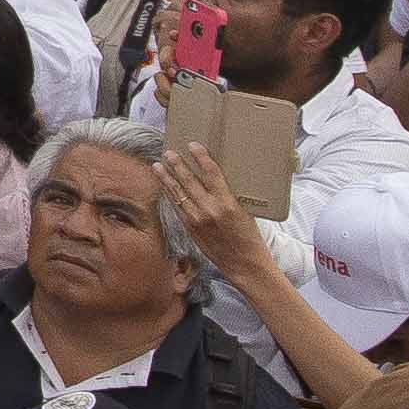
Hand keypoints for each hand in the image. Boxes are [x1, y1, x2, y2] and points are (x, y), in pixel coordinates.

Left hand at [159, 145, 283, 297]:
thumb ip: (229, 194)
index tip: (193, 145)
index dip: (201, 157)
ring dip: (167, 178)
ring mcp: (198, 220)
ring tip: (158, 166)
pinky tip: (165, 187)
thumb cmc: (249, 236)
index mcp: (228, 202)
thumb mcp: (245, 210)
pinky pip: (177, 208)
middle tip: (169, 152)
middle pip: (189, 181)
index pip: (211, 173)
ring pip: (178, 194)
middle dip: (177, 164)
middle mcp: (210, 210)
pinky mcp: (191, 229)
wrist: (244, 263)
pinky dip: (170, 195)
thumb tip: (216, 177)